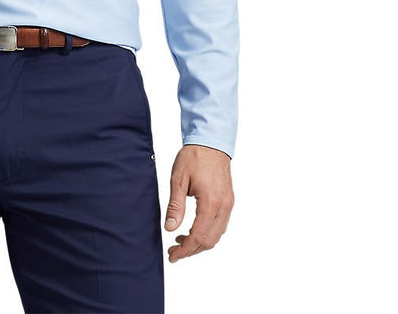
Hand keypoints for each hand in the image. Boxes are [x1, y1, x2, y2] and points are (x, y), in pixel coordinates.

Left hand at [164, 144, 233, 262]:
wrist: (210, 142)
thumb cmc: (194, 157)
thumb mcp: (178, 180)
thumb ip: (175, 206)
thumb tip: (169, 228)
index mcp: (210, 203)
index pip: (198, 237)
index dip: (185, 250)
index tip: (172, 255)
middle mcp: (223, 207)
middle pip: (210, 241)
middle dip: (191, 250)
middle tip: (174, 251)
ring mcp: (228, 205)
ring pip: (217, 235)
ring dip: (200, 243)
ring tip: (180, 240)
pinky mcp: (228, 201)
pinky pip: (221, 225)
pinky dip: (208, 233)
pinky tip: (194, 229)